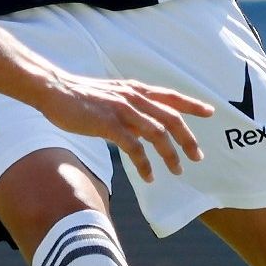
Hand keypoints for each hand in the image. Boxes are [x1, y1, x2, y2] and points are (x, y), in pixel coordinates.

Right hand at [34, 75, 212, 182]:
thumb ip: (129, 106)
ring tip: (178, 170)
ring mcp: (121, 110)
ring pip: (156, 133)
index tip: (210, 112)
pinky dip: (144, 163)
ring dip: (170, 154)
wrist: (54, 89)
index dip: (191, 104)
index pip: (170, 96)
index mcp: (135, 89)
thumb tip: (142, 123)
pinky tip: (149, 175)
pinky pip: (133, 147)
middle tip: (198, 157)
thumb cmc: (80, 95)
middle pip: (170, 118)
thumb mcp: (111, 95)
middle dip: (187, 138)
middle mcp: (133, 97)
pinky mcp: (108, 124)